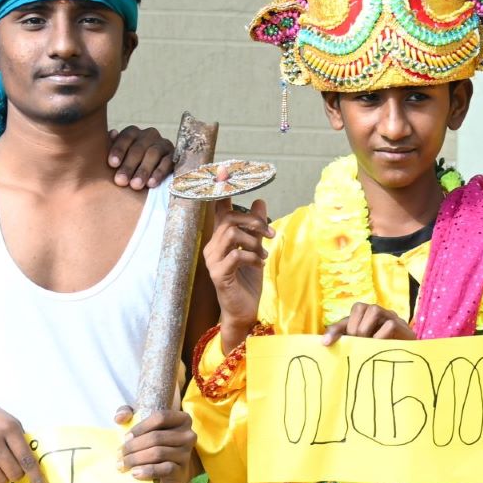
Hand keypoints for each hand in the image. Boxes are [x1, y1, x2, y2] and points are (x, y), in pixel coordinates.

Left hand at [107, 124, 180, 189]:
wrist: (154, 172)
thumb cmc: (129, 164)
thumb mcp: (119, 156)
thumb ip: (112, 146)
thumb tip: (111, 134)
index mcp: (133, 133)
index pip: (126, 137)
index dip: (119, 150)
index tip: (112, 164)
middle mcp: (149, 135)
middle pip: (138, 148)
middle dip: (129, 165)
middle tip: (120, 181)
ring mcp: (163, 144)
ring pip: (153, 154)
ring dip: (143, 170)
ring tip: (135, 185)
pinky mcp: (174, 156)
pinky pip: (167, 163)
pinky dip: (159, 173)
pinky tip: (151, 184)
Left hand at [120, 404, 195, 482]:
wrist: (167, 473)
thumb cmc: (153, 444)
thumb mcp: (140, 425)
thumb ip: (127, 413)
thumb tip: (119, 418)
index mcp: (181, 419)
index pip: (160, 417)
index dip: (140, 427)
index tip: (126, 437)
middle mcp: (188, 435)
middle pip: (156, 437)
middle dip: (133, 446)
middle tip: (120, 455)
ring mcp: (186, 454)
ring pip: (158, 453)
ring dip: (136, 459)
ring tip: (123, 465)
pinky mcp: (182, 471)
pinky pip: (164, 469)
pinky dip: (147, 471)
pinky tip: (135, 473)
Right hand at [205, 198, 272, 343]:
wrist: (243, 312)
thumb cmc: (247, 282)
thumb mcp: (256, 249)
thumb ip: (256, 228)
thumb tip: (260, 201)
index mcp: (219, 239)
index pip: (218, 210)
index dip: (221, 190)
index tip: (225, 170)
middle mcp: (211, 247)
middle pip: (229, 219)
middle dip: (254, 222)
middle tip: (271, 234)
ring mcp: (213, 261)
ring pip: (231, 234)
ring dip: (254, 241)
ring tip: (264, 254)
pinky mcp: (219, 275)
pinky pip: (236, 255)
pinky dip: (252, 256)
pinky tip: (260, 264)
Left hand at [326, 302, 418, 344]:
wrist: (407, 361)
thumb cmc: (381, 353)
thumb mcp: (361, 349)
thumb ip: (346, 343)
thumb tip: (325, 343)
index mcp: (364, 318)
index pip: (346, 318)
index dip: (335, 329)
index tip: (325, 344)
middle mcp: (377, 314)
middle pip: (359, 307)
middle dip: (353, 327)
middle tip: (355, 343)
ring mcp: (391, 318)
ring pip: (374, 309)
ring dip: (365, 328)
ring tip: (366, 343)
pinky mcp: (403, 327)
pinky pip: (390, 324)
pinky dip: (381, 336)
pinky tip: (378, 347)